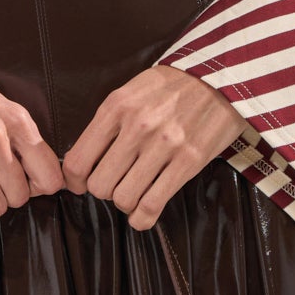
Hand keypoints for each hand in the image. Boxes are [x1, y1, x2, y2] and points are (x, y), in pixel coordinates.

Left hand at [62, 65, 244, 229]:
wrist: (220, 76)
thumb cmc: (172, 86)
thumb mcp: (132, 92)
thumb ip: (109, 122)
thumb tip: (86, 159)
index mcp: (117, 107)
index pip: (78, 160)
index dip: (75, 181)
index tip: (81, 184)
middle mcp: (137, 127)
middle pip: (100, 185)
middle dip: (103, 192)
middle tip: (114, 185)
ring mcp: (164, 146)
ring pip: (124, 198)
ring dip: (125, 203)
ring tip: (133, 194)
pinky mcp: (188, 161)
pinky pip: (153, 204)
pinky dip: (142, 218)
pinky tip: (142, 214)